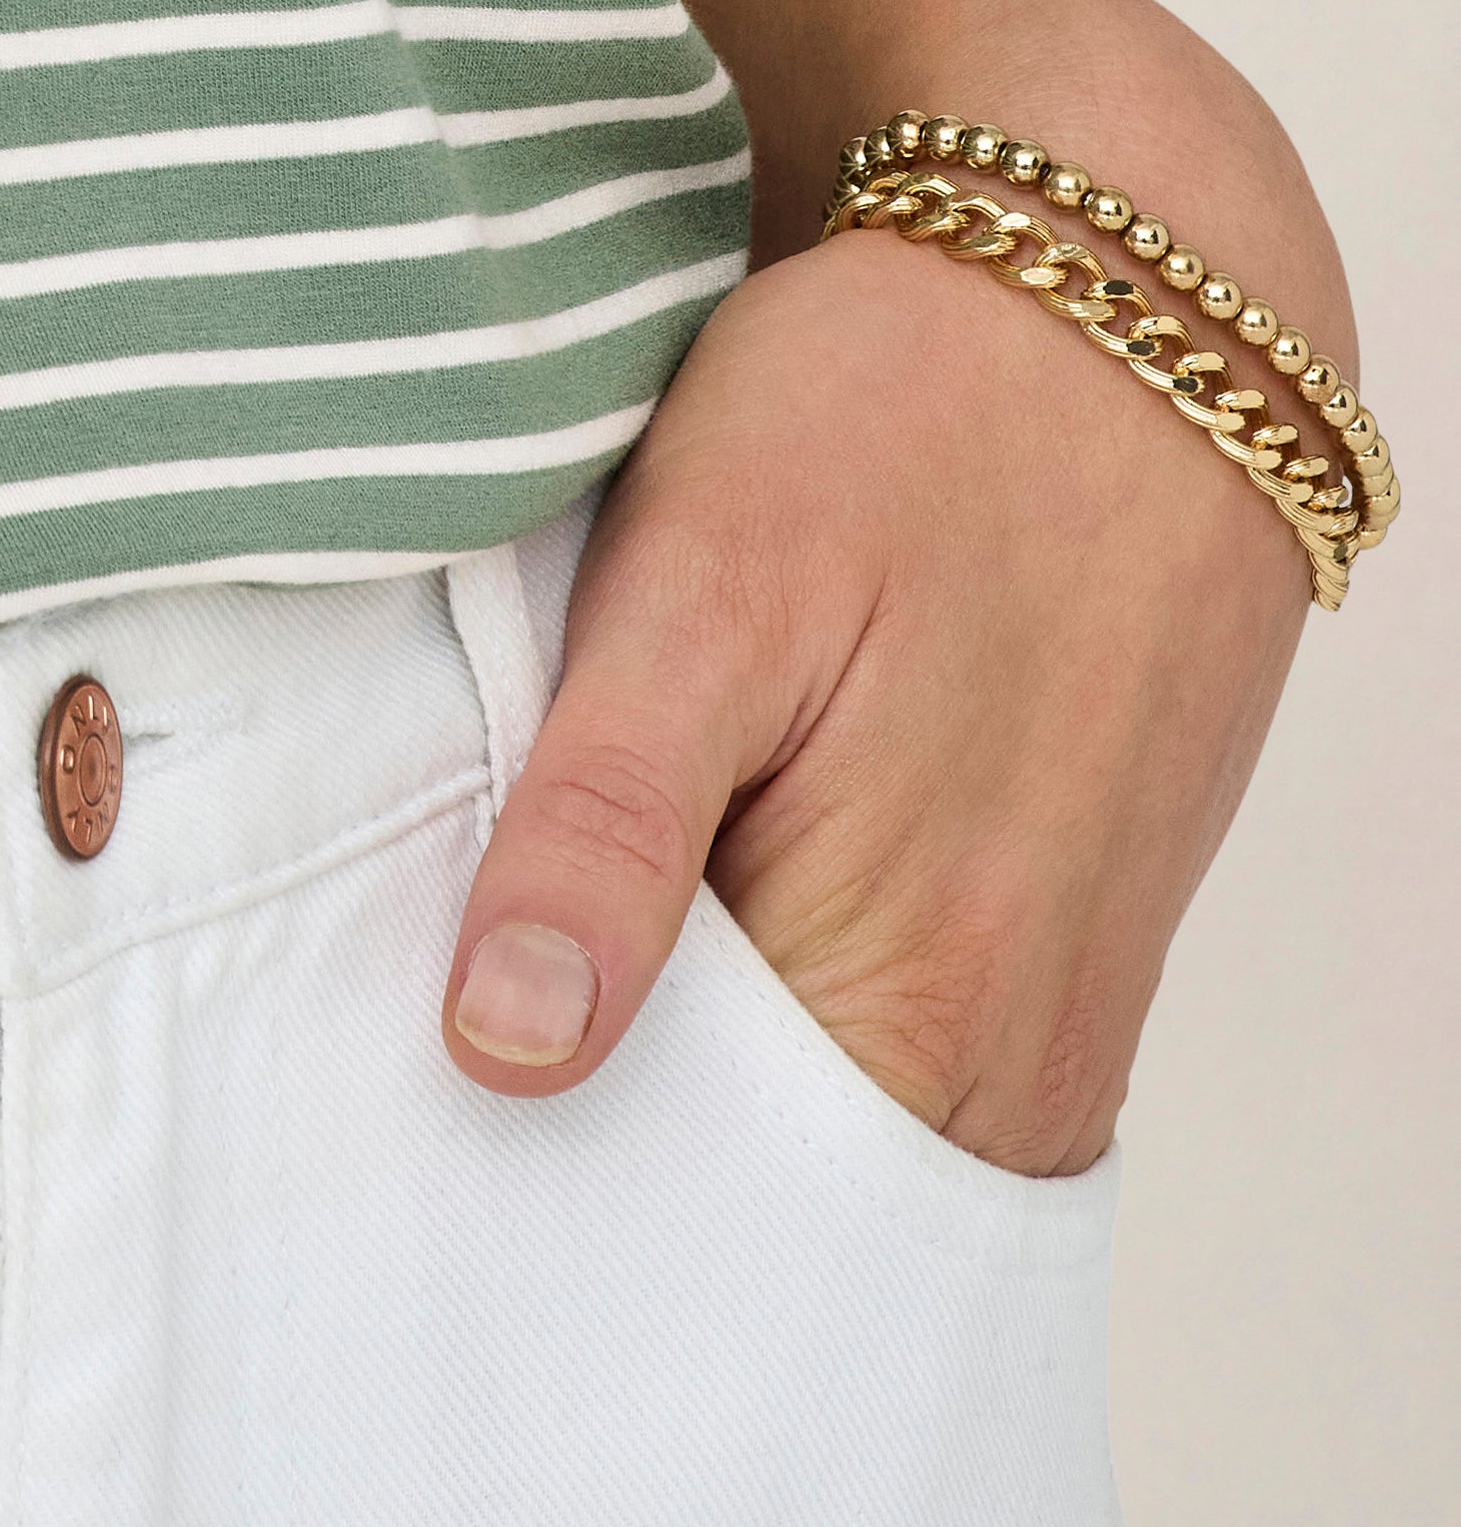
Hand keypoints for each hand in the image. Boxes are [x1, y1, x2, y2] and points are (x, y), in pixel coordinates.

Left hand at [440, 94, 1320, 1168]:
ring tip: (532, 978)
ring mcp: (1052, 1015)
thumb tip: (507, 1051)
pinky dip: (775, 1024)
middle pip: (762, 1200)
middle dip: (600, 1153)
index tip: (405, 1119)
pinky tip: (672, 927)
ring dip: (685, 1079)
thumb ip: (607, 824)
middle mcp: (1015, 1060)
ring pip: (826, 1136)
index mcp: (922, 1001)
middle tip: (433, 1049)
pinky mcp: (1060, 952)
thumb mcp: (708, 577)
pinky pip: (896, 1063)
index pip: (695, 1214)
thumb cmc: (903, 416)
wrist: (1121, 313)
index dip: (539, 1183)